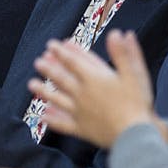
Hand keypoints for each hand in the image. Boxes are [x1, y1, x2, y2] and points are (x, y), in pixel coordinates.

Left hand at [28, 30, 155, 148]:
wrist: (134, 134)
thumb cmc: (137, 102)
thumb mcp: (134, 73)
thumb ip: (123, 53)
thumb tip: (116, 33)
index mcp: (94, 79)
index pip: (73, 62)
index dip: (61, 52)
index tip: (51, 45)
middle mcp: (82, 94)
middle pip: (61, 79)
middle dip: (49, 69)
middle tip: (37, 62)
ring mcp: (80, 112)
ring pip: (57, 99)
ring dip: (43, 91)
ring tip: (31, 84)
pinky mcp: (82, 129)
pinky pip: (63, 124)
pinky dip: (52, 120)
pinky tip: (43, 117)